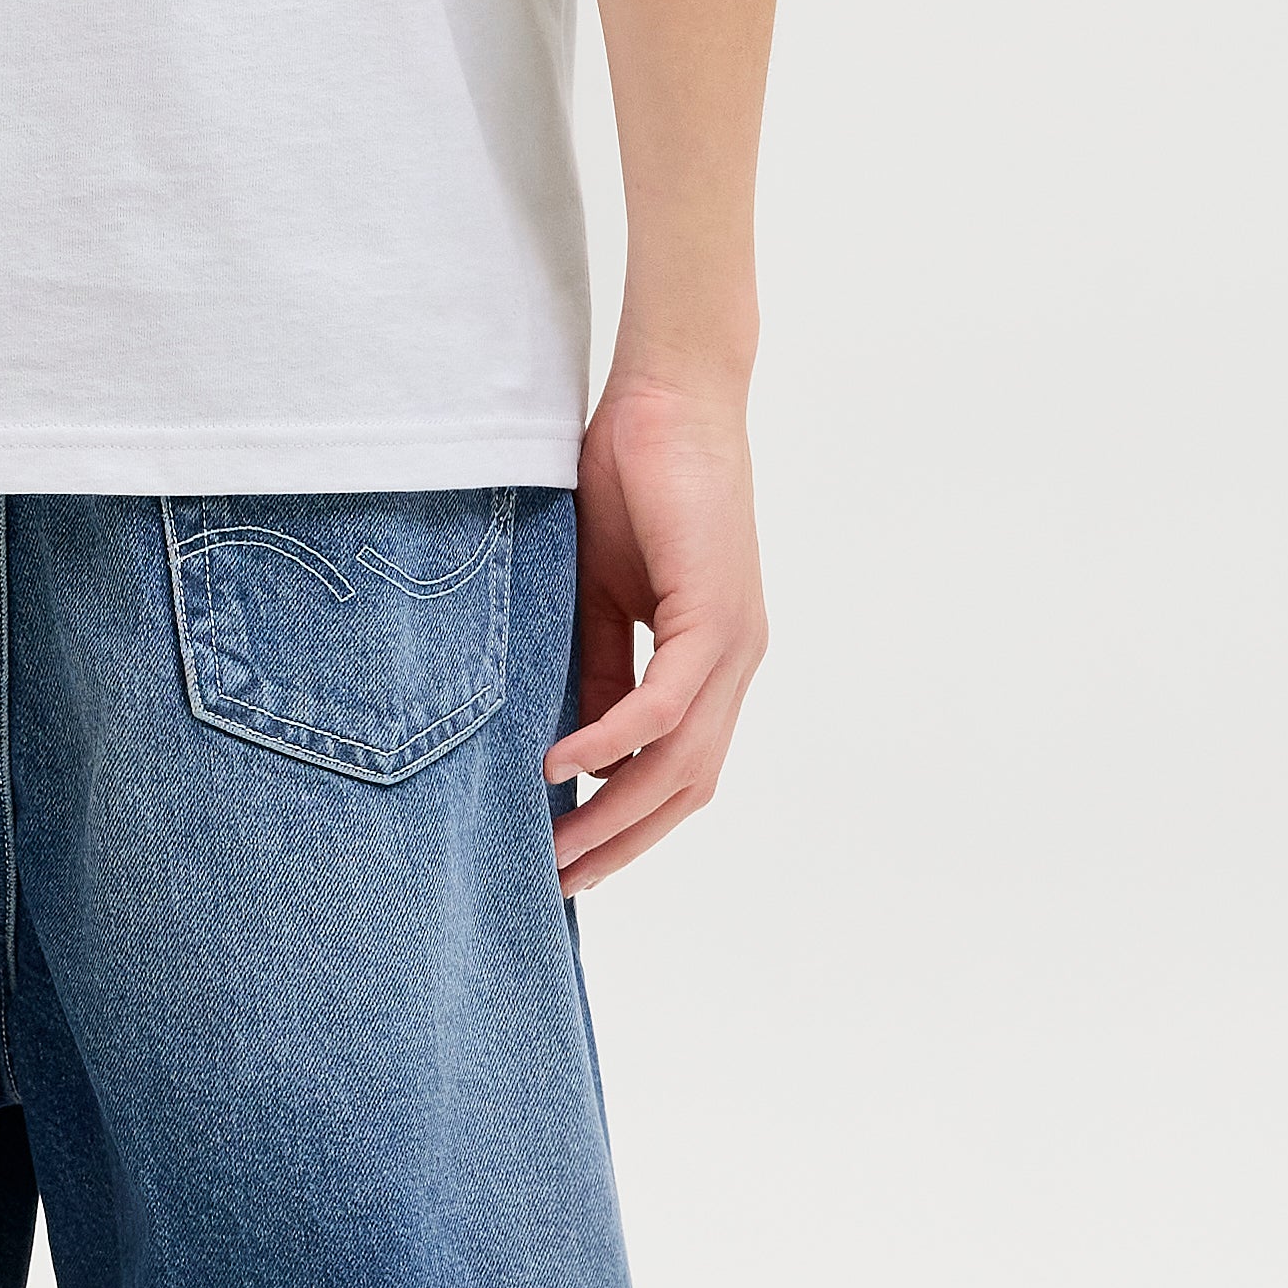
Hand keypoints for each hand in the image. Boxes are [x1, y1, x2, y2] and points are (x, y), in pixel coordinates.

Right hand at [548, 368, 766, 890]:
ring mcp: (733, 644)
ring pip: (680, 762)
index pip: (677, 772)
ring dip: (614, 813)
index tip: (570, 863)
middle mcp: (735, 666)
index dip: (628, 824)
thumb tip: (571, 747)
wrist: (668, 399)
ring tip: (553, 849)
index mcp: (712, 663)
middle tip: (556, 887)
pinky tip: (562, 767)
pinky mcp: (714, 615)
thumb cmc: (633, 482)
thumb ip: (596, 668)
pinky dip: (613, 741)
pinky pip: (663, 704)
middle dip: (621, 844)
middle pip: (685, 789)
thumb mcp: (600, 596)